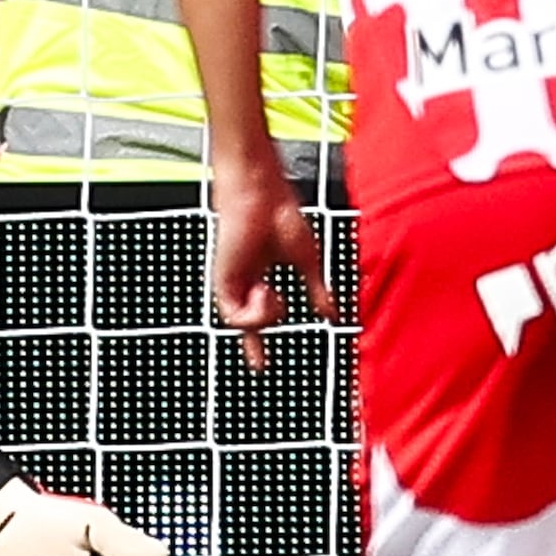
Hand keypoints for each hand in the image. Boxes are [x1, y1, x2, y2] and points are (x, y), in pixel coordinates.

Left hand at [209, 166, 327, 366]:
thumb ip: (316, 289)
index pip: (258, 314)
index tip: (260, 363)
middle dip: (253, 343)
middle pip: (245, 324)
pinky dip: (255, 311)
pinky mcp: (223, 280)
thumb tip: (331, 313)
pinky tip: (264, 290)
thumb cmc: (278, 213)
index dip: (258, 340)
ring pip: (242, 324)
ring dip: (264, 316)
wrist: (258, 193)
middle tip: (262, 357)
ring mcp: (232, 281)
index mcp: (258, 275)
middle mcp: (243, 281)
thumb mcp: (306, 259)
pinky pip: (235, 317)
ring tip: (273, 293)